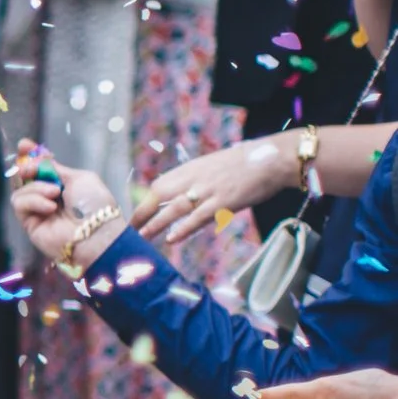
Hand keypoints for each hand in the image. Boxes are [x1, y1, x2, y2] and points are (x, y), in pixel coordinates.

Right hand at [7, 143, 125, 266]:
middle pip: (25, 177)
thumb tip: (36, 158)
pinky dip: (33, 201)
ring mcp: (39, 211)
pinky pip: (20, 204)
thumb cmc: (95, 205)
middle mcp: (49, 197)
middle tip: (29, 166)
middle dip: (25, 167)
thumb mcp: (79, 178)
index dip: (31, 155)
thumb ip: (55, 168)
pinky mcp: (30, 224)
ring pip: (21, 190)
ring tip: (55, 193)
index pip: (42, 168)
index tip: (25, 144)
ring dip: (36, 187)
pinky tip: (50, 207)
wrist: (96, 233)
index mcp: (64, 185)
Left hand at [132, 136, 298, 246]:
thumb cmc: (243, 165)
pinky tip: (172, 239)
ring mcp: (209, 190)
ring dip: (156, 224)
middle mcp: (194, 178)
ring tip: (141, 237)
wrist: (271, 159)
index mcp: (190, 169)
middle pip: (159, 195)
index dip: (145, 202)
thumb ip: (194, 183)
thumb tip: (179, 202)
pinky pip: (200, 217)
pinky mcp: (225, 202)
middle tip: (128, 231)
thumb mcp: (212, 169)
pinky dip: (184, 228)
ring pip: (175, 208)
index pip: (159, 186)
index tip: (135, 217)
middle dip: (142, 213)